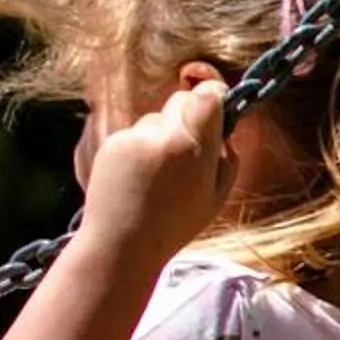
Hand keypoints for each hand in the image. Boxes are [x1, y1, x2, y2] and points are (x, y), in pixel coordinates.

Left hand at [80, 81, 234, 269]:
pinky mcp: (111, 144)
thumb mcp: (217, 196)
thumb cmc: (174, 225)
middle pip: (181, 100)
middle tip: (187, 149)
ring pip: (155, 119)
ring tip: (157, 176)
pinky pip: (134, 134)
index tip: (217, 109)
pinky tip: (136, 179)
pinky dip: (138, 149)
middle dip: (188, 117)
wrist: (121, 245)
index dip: (215, 97)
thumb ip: (227, 157)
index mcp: (193, 148)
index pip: (208, 94)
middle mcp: (162, 136)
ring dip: (160, 137)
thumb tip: (225, 130)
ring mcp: (133, 138)